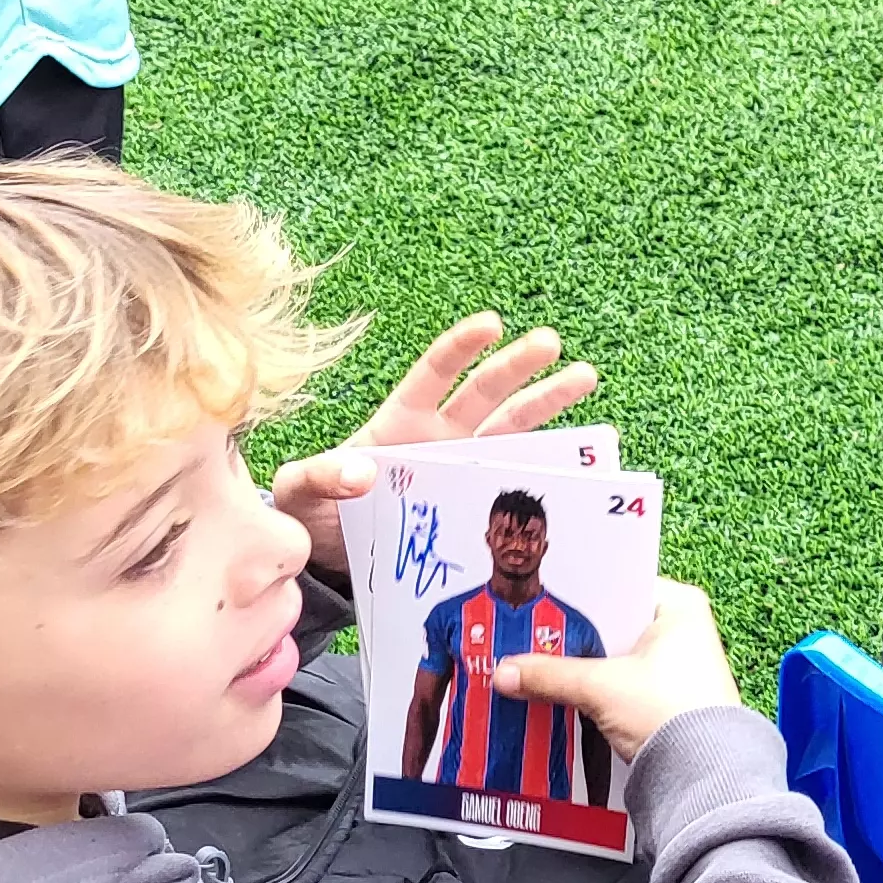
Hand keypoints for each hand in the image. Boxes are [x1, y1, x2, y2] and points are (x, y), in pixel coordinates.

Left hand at [269, 312, 601, 576]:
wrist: (330, 558)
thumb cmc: (312, 510)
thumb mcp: (298, 490)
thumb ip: (319, 475)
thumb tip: (363, 473)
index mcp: (400, 422)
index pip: (434, 374)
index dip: (460, 347)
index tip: (490, 324)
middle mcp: (440, 437)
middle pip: (485, 392)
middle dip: (518, 365)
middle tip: (550, 343)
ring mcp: (461, 467)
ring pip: (512, 427)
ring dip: (547, 402)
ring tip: (584, 376)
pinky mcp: (473, 501)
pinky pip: (514, 480)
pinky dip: (548, 468)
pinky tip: (582, 457)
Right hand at [493, 580, 740, 762]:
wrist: (703, 776)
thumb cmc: (672, 713)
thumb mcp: (601, 687)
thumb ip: (550, 675)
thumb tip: (507, 671)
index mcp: (679, 606)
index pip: (615, 587)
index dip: (575, 598)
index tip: (537, 605)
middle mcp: (683, 630)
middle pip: (611, 626)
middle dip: (572, 640)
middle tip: (525, 638)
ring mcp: (677, 666)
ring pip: (613, 659)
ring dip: (580, 670)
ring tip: (532, 667)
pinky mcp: (666, 698)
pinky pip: (620, 685)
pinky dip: (594, 692)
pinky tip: (560, 696)